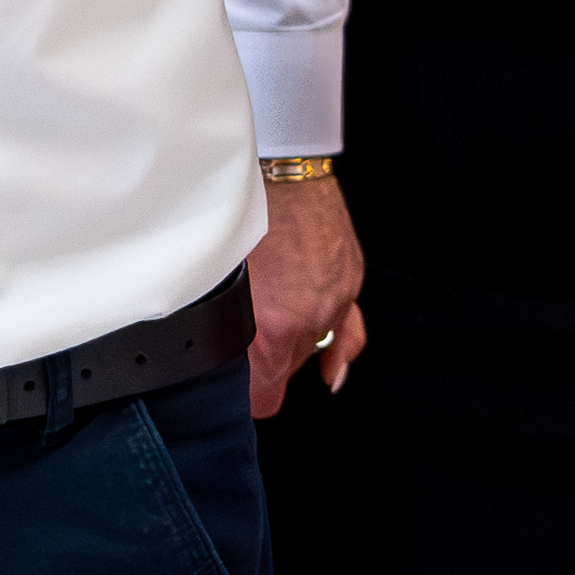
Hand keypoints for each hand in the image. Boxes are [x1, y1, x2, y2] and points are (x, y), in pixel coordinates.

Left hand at [248, 169, 366, 418]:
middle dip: (266, 368)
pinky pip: (348, 331)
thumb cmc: (246, 219)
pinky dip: (337, 351)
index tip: (240, 399)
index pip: (266, 396)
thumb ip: (228, 327)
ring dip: (294, 351)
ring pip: (315, 350)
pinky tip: (330, 369)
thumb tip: (225, 355)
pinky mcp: (350, 281)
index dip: (250, 401)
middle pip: (288, 372)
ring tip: (272, 340)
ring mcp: (337, 302)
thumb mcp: (224, 282)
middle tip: (243, 353)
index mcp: (274, 328)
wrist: (284, 173)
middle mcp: (312, 321)